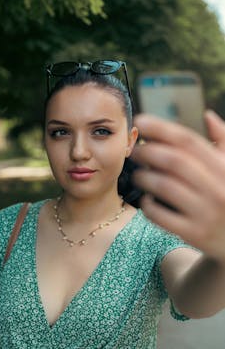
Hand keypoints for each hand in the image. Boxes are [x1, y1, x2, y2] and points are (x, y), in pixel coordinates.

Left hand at [131, 111, 224, 261]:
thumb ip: (223, 142)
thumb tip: (208, 115)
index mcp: (224, 168)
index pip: (188, 141)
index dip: (161, 128)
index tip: (140, 121)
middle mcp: (217, 189)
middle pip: (174, 161)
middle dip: (148, 152)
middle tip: (134, 151)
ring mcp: (205, 213)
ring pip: (165, 186)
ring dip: (144, 177)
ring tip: (137, 175)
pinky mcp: (194, 234)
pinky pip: (161, 216)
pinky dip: (148, 205)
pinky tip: (146, 200)